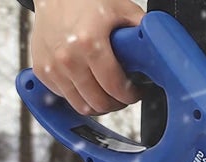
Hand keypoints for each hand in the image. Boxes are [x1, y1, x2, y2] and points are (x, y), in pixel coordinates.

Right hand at [30, 0, 144, 117]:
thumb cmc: (87, 0)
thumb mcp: (123, 10)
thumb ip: (144, 32)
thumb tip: (164, 53)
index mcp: (89, 43)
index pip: (115, 89)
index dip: (130, 95)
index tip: (134, 91)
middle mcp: (68, 57)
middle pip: (99, 103)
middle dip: (116, 102)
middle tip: (121, 92)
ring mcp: (52, 65)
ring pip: (82, 106)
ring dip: (97, 103)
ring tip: (105, 89)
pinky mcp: (41, 70)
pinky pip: (65, 98)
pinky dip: (78, 95)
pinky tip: (86, 81)